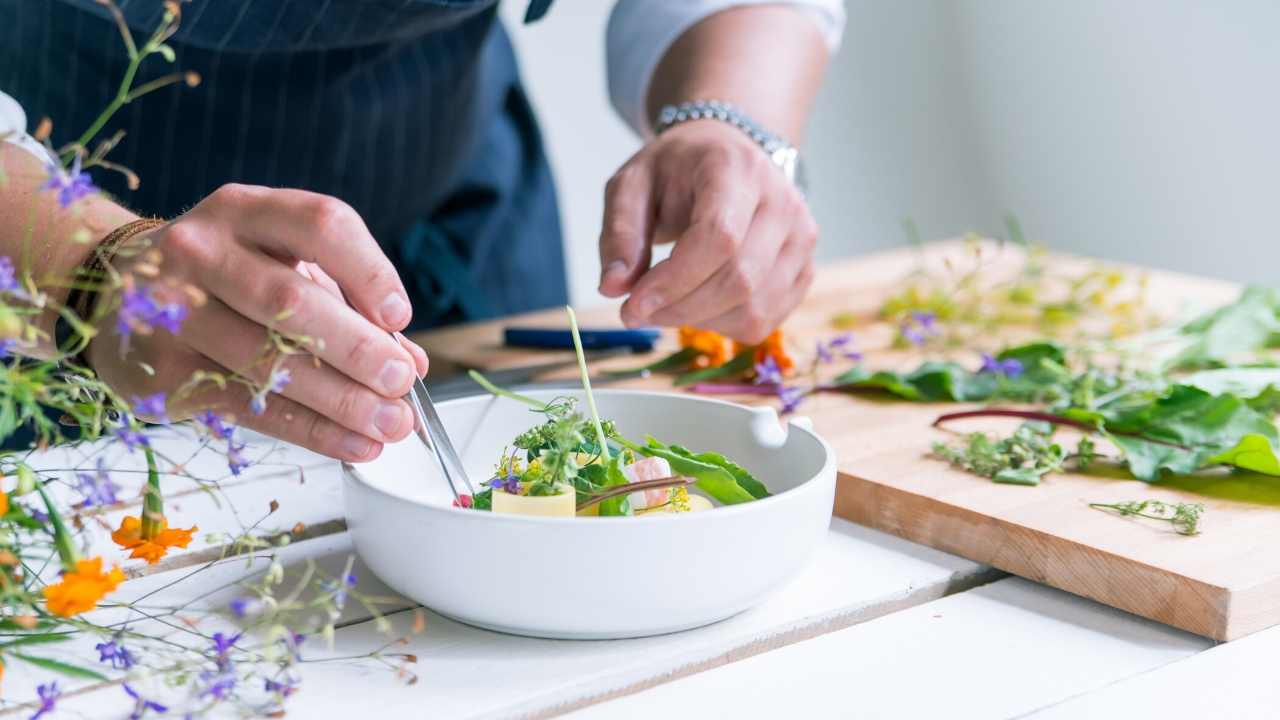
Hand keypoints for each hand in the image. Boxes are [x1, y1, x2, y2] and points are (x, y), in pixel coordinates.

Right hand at [88, 184, 428, 461]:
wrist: (115, 292)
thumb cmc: (226, 276)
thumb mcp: (284, 265)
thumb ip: (351, 305)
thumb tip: (412, 362)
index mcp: (246, 211)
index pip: (320, 225)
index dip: (369, 271)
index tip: (400, 316)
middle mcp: (203, 251)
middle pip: (292, 301)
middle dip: (358, 348)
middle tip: (400, 383)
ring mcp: (173, 310)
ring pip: (269, 360)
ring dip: (342, 400)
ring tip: (391, 424)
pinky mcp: (163, 370)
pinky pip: (251, 406)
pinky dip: (313, 430)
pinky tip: (355, 443)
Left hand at [598, 120, 816, 343]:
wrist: (728, 156)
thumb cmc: (677, 171)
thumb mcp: (632, 185)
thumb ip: (620, 234)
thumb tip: (613, 287)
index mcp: (737, 169)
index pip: (719, 237)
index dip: (674, 281)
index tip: (632, 304)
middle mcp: (782, 201)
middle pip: (739, 279)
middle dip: (678, 308)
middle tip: (637, 310)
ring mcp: (801, 238)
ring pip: (752, 309)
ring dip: (697, 320)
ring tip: (665, 303)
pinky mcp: (804, 269)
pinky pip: (763, 321)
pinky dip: (721, 325)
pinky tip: (696, 303)